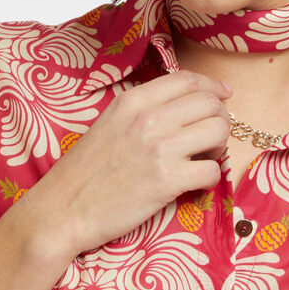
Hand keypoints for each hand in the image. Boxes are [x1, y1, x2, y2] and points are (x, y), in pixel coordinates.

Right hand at [29, 70, 233, 258]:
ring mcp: (160, 149)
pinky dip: (210, 178)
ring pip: (219, 133)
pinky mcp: (167, 180)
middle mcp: (148, 118)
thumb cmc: (84, 172)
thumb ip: (141, 111)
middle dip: (220, 120)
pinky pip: (213, 171)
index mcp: (132, 101)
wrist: (63, 209)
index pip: (187, 80)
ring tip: (203, 160)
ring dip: (218, 148)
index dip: (213, 87)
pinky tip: (194, 184)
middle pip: (210, 105)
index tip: (224, 96)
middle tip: (211, 140)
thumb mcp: (108, 124)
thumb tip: (181, 108)